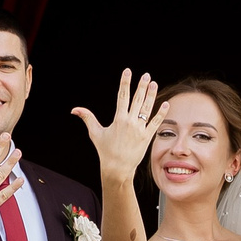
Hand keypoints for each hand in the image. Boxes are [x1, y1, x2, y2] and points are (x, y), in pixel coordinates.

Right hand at [71, 69, 168, 184]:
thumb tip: (74, 109)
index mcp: (118, 119)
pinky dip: (161, 113)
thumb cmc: (105, 151)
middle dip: (141, 86)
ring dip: (151, 95)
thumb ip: (87, 118)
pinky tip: (165, 104)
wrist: (117, 168)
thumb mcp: (95, 133)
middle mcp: (130, 122)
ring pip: (147, 109)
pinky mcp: (147, 137)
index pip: (122, 96)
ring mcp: (140, 129)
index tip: (128, 71)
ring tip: (154, 84)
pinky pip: (155, 123)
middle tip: (146, 75)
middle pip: (136, 100)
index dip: (125, 83)